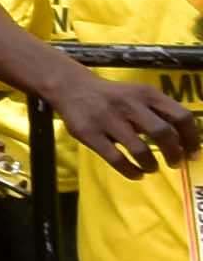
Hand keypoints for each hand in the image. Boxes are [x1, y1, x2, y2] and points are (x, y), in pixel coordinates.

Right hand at [50, 66, 196, 175]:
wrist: (70, 87)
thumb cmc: (113, 96)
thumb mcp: (138, 95)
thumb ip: (160, 113)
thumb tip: (186, 144)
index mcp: (147, 94)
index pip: (181, 116)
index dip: (192, 138)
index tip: (192, 153)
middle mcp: (129, 104)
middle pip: (163, 133)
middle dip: (174, 154)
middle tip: (174, 163)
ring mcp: (108, 119)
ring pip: (140, 149)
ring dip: (151, 165)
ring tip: (151, 168)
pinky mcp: (89, 133)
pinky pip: (116, 159)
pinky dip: (131, 171)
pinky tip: (136, 174)